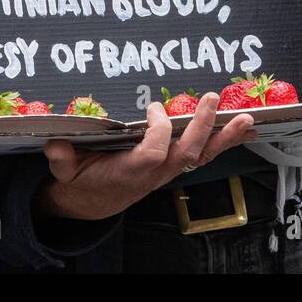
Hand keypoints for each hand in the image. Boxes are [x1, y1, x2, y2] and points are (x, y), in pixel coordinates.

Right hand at [36, 93, 255, 220]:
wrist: (94, 202)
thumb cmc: (82, 180)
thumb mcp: (66, 172)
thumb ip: (62, 160)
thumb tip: (55, 145)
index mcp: (132, 171)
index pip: (154, 152)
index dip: (159, 130)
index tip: (154, 107)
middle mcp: (156, 172)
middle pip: (187, 153)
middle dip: (202, 127)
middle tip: (212, 99)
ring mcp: (170, 170)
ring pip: (203, 156)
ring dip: (226, 137)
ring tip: (247, 119)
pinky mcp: (176, 165)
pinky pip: (204, 154)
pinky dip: (225, 142)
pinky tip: (244, 130)